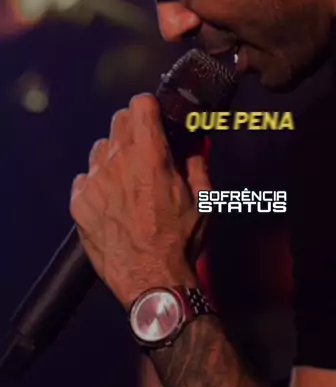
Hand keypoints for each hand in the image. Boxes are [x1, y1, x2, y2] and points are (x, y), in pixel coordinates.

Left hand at [71, 94, 209, 307]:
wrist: (152, 281)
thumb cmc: (181, 243)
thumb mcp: (204, 200)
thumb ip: (198, 162)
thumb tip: (196, 142)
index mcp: (152, 156)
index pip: (140, 104)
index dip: (150, 108)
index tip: (154, 117)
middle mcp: (119, 162)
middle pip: (119, 120)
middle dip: (134, 129)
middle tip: (146, 150)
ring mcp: (95, 181)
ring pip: (101, 147)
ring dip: (114, 156)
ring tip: (129, 181)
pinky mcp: (79, 202)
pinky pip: (85, 177)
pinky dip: (98, 183)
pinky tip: (113, 202)